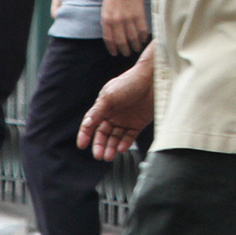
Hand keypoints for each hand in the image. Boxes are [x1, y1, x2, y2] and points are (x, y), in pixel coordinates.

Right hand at [79, 46, 154, 160]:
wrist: (153, 78)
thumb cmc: (130, 82)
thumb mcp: (110, 96)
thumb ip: (98, 111)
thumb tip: (87, 124)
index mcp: (103, 107)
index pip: (91, 124)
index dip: (85, 134)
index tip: (82, 145)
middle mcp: (114, 115)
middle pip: (103, 134)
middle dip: (100, 145)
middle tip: (99, 155)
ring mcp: (126, 119)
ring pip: (115, 138)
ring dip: (111, 147)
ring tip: (109, 156)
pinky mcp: (139, 123)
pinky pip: (130, 137)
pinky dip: (125, 143)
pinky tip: (121, 148)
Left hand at [101, 0, 149, 56]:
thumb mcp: (105, 9)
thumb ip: (108, 22)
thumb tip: (113, 35)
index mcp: (106, 19)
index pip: (109, 40)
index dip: (113, 49)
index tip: (116, 54)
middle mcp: (117, 20)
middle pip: (122, 41)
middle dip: (125, 50)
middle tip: (128, 54)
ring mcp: (129, 17)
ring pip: (133, 37)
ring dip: (135, 45)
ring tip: (137, 49)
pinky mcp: (139, 13)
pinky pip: (142, 29)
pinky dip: (143, 36)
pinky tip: (143, 39)